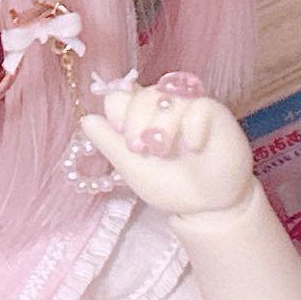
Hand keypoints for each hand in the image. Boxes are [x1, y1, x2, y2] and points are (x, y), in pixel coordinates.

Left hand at [80, 72, 254, 217]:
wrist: (206, 205)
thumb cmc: (169, 183)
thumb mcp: (132, 167)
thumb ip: (109, 144)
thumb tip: (86, 120)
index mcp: (139, 116)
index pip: (121, 94)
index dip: (116, 108)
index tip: (118, 130)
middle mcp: (163, 106)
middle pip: (142, 94)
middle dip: (135, 120)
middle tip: (139, 148)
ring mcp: (188, 107)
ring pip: (168, 96)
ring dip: (161, 124)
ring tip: (163, 150)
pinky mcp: (214, 113)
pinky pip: (199, 106)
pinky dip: (191, 126)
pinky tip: (193, 147)